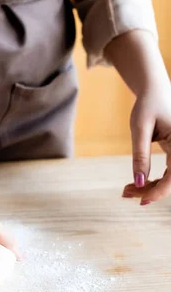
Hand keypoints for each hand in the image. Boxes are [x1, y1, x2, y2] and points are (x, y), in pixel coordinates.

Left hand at [123, 82, 170, 204]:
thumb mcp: (140, 128)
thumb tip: (138, 183)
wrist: (155, 90)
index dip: (159, 191)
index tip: (140, 200)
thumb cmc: (148, 105)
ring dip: (152, 187)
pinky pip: (170, 173)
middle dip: (151, 191)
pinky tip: (138, 183)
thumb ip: (140, 155)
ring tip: (127, 190)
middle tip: (125, 193)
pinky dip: (155, 180)